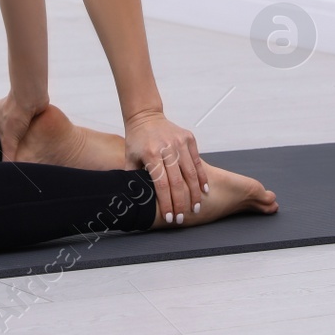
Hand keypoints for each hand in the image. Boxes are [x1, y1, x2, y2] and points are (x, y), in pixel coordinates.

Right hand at [0, 93, 46, 161]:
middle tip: (7, 157)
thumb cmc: (16, 113)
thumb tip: (9, 171)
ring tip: (18, 151)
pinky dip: (22, 135)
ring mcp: (6, 114)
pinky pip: (18, 128)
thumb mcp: (9, 139)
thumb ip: (8, 156)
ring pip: (8, 133)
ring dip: (14, 140)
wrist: (33, 96)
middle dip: (3, 145)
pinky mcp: (18, 114)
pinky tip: (26, 144)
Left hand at [123, 110, 207, 224]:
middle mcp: (167, 148)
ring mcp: (180, 142)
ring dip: (195, 193)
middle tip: (183, 218)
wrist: (146, 116)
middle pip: (178, 181)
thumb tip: (135, 201)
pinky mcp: (189, 138)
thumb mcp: (130, 159)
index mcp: (151, 154)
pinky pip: (197, 161)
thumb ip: (134, 179)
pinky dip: (201, 177)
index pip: (162, 184)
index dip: (167, 203)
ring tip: (196, 208)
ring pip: (191, 172)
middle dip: (181, 203)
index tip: (170, 217)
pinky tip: (204, 190)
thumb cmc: (136, 141)